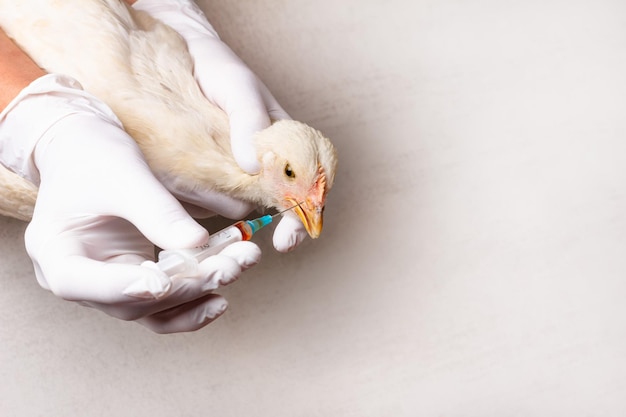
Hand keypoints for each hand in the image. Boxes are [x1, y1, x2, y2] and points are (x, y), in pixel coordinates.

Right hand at [0, 74, 260, 332]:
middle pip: (131, 301)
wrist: (90, 150)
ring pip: (157, 308)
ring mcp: (110, 284)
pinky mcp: (137, 279)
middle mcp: (80, 279)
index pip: (79, 282)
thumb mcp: (125, 176)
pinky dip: (199, 294)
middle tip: (232, 264)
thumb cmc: (95, 156)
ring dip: (203, 291)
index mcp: (55, 252)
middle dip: (187, 285)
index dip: (123, 287)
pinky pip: (168, 302)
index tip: (164, 282)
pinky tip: (230, 278)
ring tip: (243, 261)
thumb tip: (197, 246)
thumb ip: (157, 213)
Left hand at [132, 0, 308, 251]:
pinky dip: (212, 205)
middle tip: (282, 242)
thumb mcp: (238, 86)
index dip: (307, 210)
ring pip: (246, 204)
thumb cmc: (217, 68)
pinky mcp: (205, 176)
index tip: (294, 233)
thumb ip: (249, 119)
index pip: (310, 181)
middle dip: (286, 224)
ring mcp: (235, 172)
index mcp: (286, 142)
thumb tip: (253, 165)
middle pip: (281, 201)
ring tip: (237, 224)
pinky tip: (204, 207)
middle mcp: (264, 162)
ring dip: (246, 215)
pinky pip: (213, 198)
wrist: (179, 56)